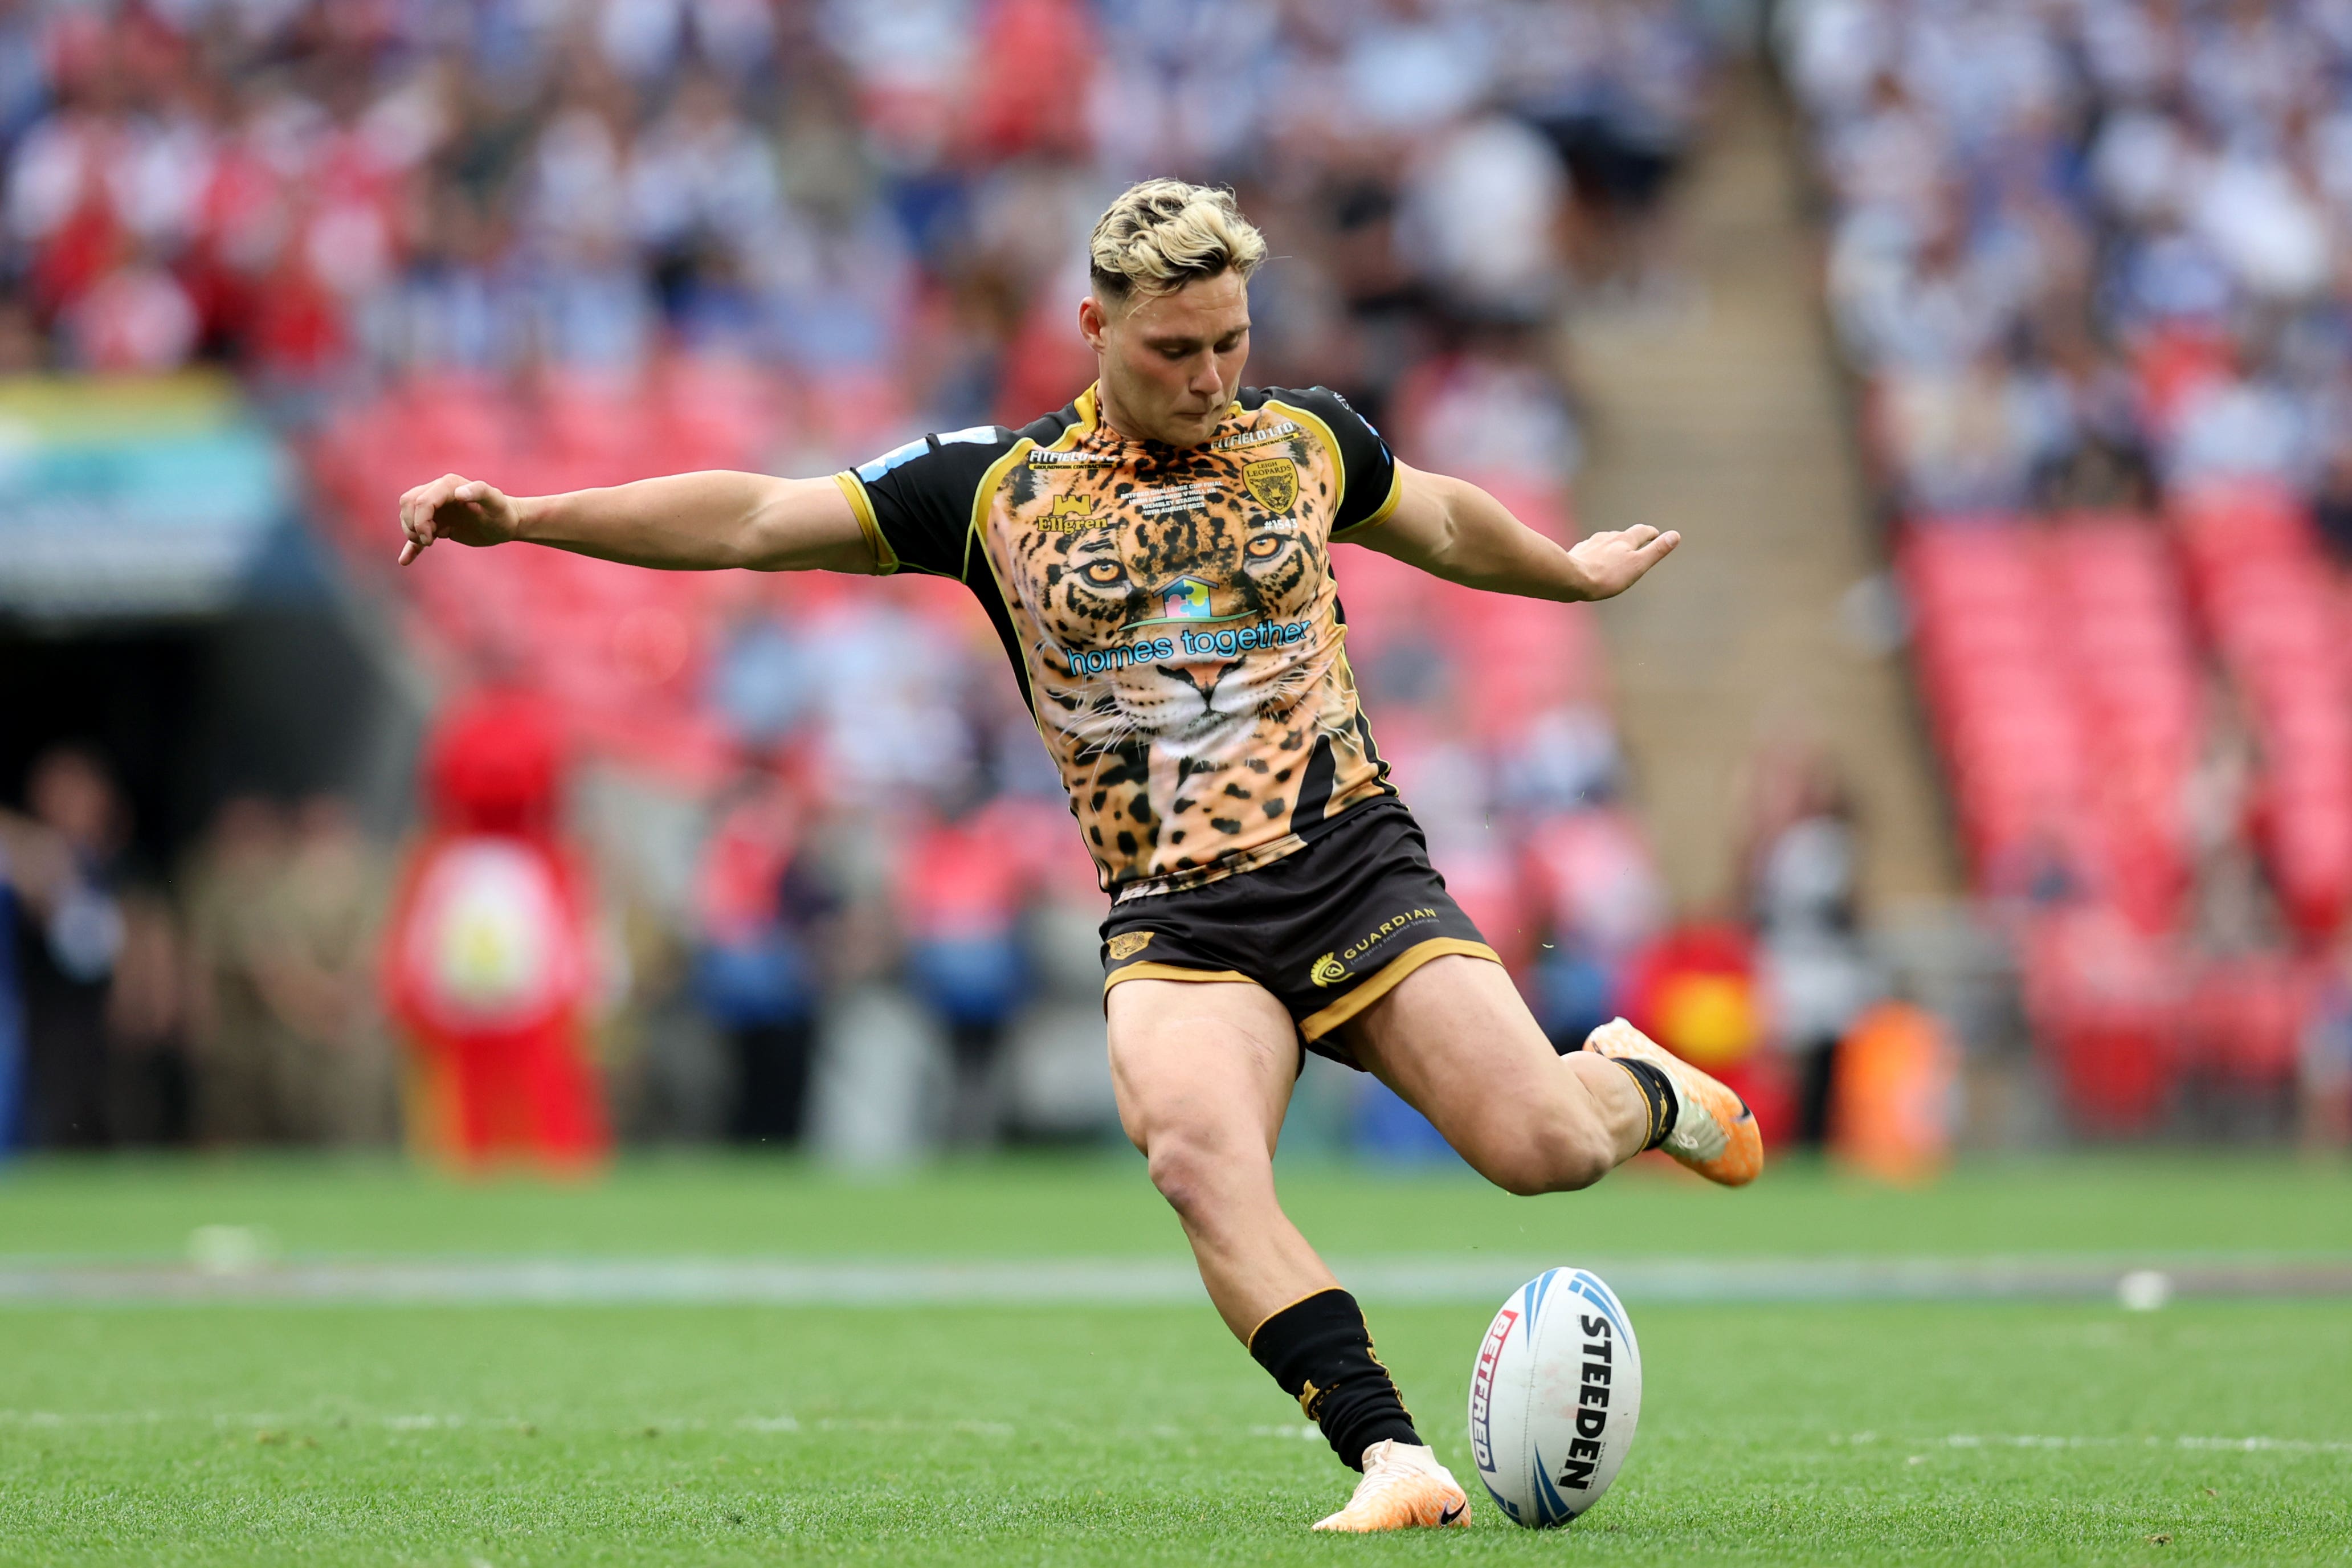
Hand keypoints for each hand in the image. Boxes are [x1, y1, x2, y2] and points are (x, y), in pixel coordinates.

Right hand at [397, 474, 520, 564]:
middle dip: (413, 524)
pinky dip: (410, 547)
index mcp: (448, 485)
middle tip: (430, 540)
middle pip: (408, 504)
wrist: (506, 523)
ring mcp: (436, 509)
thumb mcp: (495, 502)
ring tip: (431, 541)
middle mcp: (438, 493)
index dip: (420, 521)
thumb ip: (479, 491)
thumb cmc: (502, 512)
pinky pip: (417, 535)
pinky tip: (405, 561)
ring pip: (408, 516)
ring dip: (412, 532)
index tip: (431, 538)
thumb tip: (458, 493)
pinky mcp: (437, 525)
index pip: (420, 501)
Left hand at [1567, 523, 1678, 599]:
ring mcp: (1591, 543)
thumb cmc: (1608, 576)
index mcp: (1625, 539)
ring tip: (1614, 552)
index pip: (1642, 531)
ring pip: (1605, 540)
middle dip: (1631, 539)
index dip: (1651, 533)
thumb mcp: (1638, 565)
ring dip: (1612, 544)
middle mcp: (1607, 537)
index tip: (1655, 534)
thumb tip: (1675, 535)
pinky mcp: (1577, 552)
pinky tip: (1592, 559)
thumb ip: (1656, 550)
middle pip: (1623, 535)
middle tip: (1636, 543)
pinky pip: (1589, 549)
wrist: (1572, 579)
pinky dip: (1595, 553)